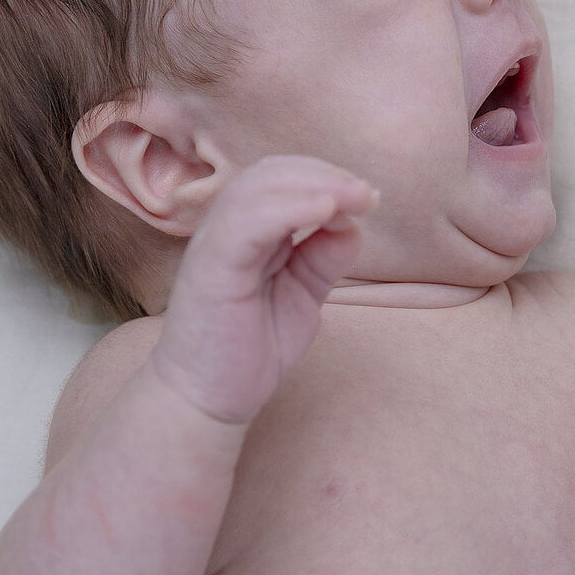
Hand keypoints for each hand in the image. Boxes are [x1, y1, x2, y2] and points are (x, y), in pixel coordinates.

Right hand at [149, 155, 374, 424]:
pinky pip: (246, 223)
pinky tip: (324, 212)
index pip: (282, 179)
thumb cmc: (250, 348)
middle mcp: (226, 228)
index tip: (367, 197)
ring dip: (313, 185)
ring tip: (354, 199)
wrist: (206, 401)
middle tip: (366, 195)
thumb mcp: (303, 294)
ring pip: (257, 188)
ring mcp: (214, 244)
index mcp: (246, 230)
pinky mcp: (210, 268)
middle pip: (271, 173)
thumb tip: (353, 223)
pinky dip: (288, 209)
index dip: (327, 178)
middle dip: (325, 175)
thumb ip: (324, 257)